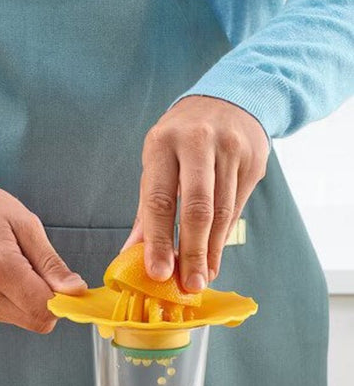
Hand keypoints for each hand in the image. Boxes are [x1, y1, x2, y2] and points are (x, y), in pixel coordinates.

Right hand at [0, 183, 86, 332]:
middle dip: (48, 301)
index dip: (63, 299)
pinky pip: (7, 315)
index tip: (65, 281)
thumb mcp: (25, 225)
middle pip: (36, 320)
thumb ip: (51, 264)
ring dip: (30, 300)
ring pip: (23, 320)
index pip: (45, 309)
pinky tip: (2, 275)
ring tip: (16, 266)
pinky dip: (15, 300)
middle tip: (39, 269)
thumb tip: (75, 291)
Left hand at [125, 96, 268, 290]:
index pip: (159, 200)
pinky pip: (238, 207)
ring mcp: (231, 150)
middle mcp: (198, 143)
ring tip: (201, 278)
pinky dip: (224, 237)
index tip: (158, 273)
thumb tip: (130, 256)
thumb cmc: (181, 140)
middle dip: (192, 252)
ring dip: (211, 251)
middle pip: (197, 208)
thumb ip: (145, 211)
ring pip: (222, 211)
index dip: (159, 240)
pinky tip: (214, 257)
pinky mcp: (253, 160)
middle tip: (188, 285)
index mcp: (163, 143)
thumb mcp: (156, 164)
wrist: (229, 99)